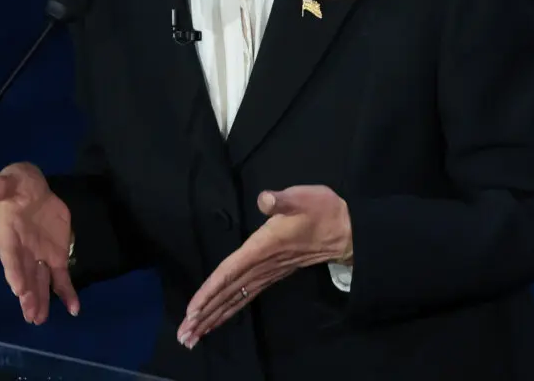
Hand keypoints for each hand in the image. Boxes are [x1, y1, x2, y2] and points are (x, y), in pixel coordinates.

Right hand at [0, 162, 78, 323]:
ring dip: (41, 301)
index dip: (14, 272)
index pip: (10, 256)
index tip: (18, 289)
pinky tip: (73, 309)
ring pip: (40, 282)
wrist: (35, 187)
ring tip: (40, 320)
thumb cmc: (18, 183)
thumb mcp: (10, 180)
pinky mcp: (55, 257)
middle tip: (32, 315)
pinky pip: (61, 278)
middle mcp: (22, 251)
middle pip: (25, 275)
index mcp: (8, 234)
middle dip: (28, 295)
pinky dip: (67, 293)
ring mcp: (39, 256)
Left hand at [177, 185, 351, 347]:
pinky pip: (245, 296)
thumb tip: (264, 199)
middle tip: (184, 335)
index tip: (192, 310)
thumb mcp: (303, 198)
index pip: (230, 272)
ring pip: (236, 299)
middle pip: (228, 294)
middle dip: (205, 314)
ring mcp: (268, 273)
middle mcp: (262, 265)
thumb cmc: (323, 211)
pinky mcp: (272, 275)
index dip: (210, 291)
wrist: (349, 230)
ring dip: (214, 317)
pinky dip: (228, 309)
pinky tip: (217, 318)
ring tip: (193, 335)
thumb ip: (282, 200)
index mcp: (262, 248)